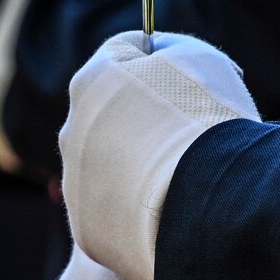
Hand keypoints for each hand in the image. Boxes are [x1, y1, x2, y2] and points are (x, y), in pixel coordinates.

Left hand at [59, 31, 259, 279]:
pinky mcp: (86, 231)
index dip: (161, 59)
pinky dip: (139, 209)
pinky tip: (171, 210)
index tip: (188, 76)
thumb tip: (157, 54)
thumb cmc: (207, 120)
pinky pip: (115, 211)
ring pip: (110, 167)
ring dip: (140, 166)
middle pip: (112, 115)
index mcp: (91, 81)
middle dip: (145, 118)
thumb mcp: (199, 58)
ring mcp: (75, 184)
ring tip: (184, 178)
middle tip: (190, 134)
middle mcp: (71, 130)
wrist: (209, 200)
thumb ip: (170, 48)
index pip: (123, 54)